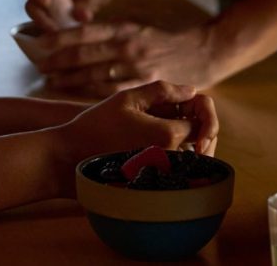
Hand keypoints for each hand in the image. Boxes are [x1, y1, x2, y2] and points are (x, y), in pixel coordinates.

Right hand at [16, 0, 126, 30]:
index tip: (48, 0)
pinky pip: (44, 26)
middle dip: (37, 12)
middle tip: (54, 23)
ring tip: (62, 33)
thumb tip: (81, 17)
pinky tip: (64, 40)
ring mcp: (45, 3)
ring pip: (35, 15)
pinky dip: (52, 33)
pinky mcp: (51, 17)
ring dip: (45, 24)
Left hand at [37, 20, 219, 93]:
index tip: (40, 44)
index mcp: (123, 28)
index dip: (59, 39)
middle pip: (83, 55)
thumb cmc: (164, 42)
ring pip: (94, 75)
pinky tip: (76, 94)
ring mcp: (136, 68)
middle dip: (58, 62)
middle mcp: (127, 46)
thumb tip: (77, 40)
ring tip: (50, 82)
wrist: (203, 52)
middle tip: (39, 67)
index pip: (83, 32)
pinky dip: (91, 92)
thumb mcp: (137, 29)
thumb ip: (110, 35)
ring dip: (69, 79)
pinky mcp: (145, 85)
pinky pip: (112, 91)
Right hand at [47, 81, 218, 193]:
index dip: (195, 107)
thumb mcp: (128, 98)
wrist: (72, 157)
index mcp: (168, 135)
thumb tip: (192, 90)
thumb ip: (162, 91)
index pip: (202, 120)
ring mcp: (164, 176)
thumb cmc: (97, 125)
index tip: (178, 102)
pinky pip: (180, 171)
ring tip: (163, 126)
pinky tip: (156, 144)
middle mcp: (171, 159)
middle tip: (174, 112)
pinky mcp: (157, 186)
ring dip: (189, 141)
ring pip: (195, 159)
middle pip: (204, 143)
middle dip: (198, 125)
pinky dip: (177, 156)